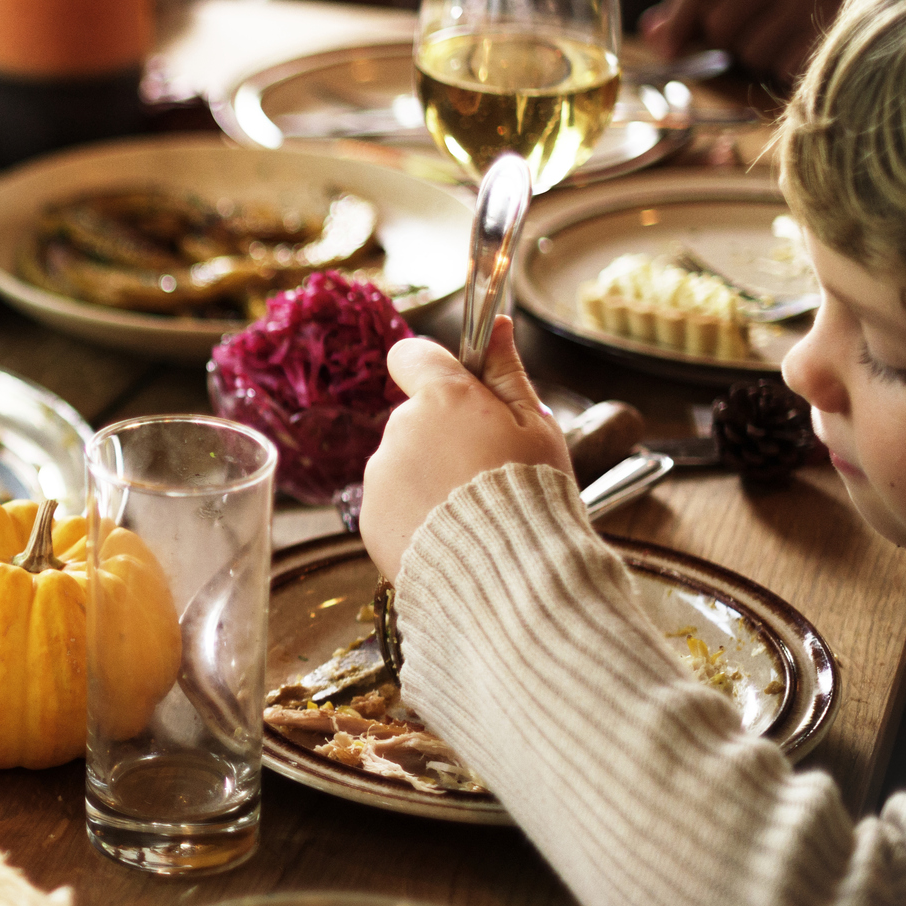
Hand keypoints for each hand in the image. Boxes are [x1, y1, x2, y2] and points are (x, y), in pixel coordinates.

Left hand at [359, 318, 570, 578]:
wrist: (509, 579)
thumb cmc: (533, 497)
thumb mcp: (537, 427)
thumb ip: (507, 373)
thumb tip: (498, 327)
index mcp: (441, 398)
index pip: (412, 355)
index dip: (435, 370)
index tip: (460, 393)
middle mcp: (400, 429)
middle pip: (416, 416)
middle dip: (445, 434)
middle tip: (487, 471)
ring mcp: (380, 475)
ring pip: (404, 461)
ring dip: (430, 476)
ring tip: (472, 513)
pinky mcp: (368, 518)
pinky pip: (392, 502)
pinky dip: (415, 513)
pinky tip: (451, 535)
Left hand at [637, 0, 852, 80]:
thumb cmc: (819, 0)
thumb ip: (705, 2)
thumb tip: (651, 29)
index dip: (677, 11)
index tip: (664, 44)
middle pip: (718, 16)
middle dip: (725, 42)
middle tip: (756, 40)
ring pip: (746, 46)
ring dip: (758, 59)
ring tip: (790, 42)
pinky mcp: (834, 27)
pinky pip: (778, 65)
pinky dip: (785, 70)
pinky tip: (809, 52)